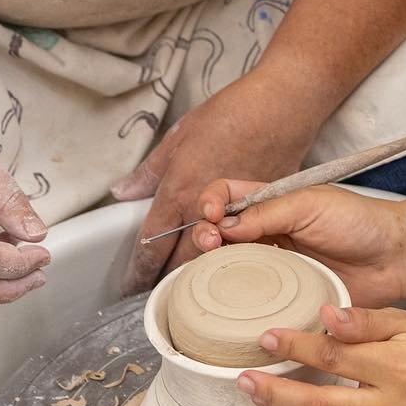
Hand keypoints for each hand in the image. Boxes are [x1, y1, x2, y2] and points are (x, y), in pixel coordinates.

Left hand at [111, 71, 321, 293]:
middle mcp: (204, 211)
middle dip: (168, 283)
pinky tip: (231, 265)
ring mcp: (236, 217)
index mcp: (179, 192)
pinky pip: (245, 246)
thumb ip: (150, 171)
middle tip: (159, 298)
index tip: (131, 286)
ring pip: (214, 261)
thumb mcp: (180, 135)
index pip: (151, 245)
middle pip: (181, 263)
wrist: (282, 106)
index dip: (139, 271)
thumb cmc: (230, 113)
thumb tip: (123, 191)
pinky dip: (234, 257)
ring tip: (190, 291)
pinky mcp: (264, 215)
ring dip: (201, 275)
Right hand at [190, 181, 405, 308]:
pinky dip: (235, 298)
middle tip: (211, 243)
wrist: (394, 258)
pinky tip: (230, 298)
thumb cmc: (360, 222)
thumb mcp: (310, 204)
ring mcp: (274, 265)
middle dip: (203, 233)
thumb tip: (224, 225)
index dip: (211, 201)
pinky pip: (251, 299)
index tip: (211, 213)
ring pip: (229, 265)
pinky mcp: (284, 296)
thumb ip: (267, 213)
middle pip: (218, 231)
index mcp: (271, 202)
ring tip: (215, 265)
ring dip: (212, 265)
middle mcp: (267, 232)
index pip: (226, 194)